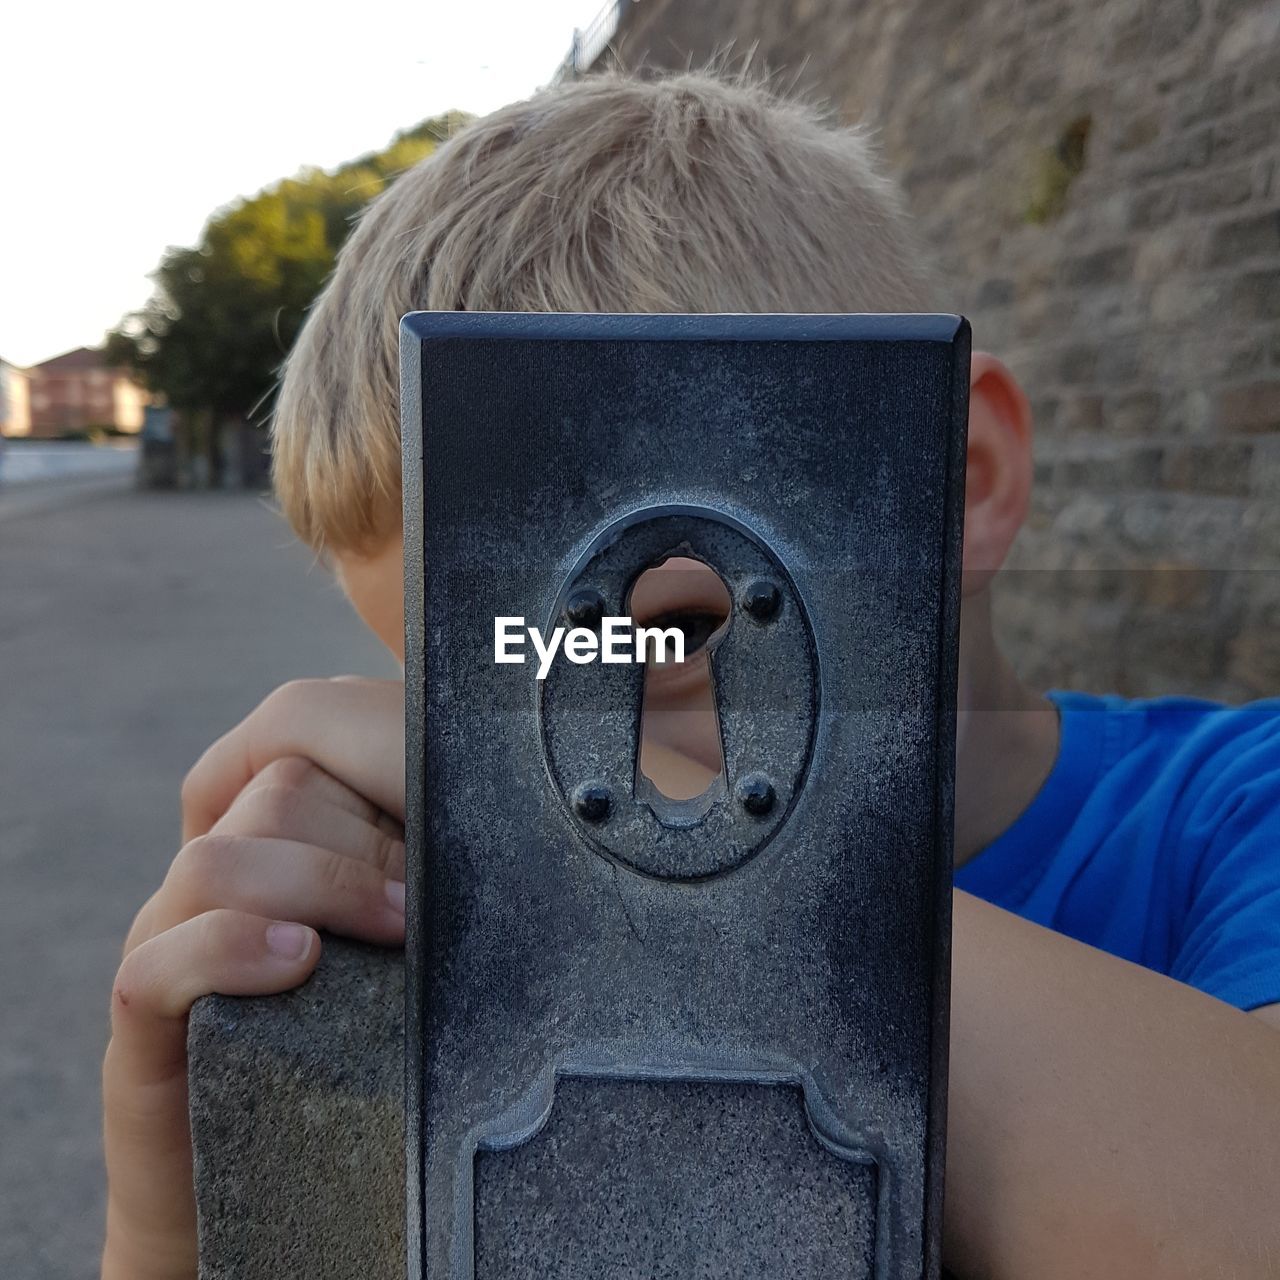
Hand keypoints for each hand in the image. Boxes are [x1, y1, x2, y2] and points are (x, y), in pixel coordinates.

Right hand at [101, 678, 405, 1279]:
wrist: (295, 1182)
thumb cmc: (377, 1042)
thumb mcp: (419, 928)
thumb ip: (428, 856)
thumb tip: (490, 787)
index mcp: (288, 833)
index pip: (301, 737)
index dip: (372, 770)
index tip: (436, 827)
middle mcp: (225, 868)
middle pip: (277, 790)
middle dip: (365, 840)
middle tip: (422, 903)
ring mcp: (173, 934)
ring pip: (219, 859)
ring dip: (322, 884)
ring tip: (394, 929)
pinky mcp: (143, 1013)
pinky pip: (160, 957)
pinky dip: (231, 948)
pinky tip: (299, 961)